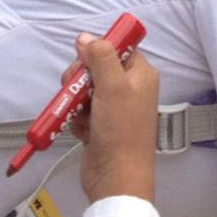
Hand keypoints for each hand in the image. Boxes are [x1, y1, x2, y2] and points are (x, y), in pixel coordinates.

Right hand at [70, 31, 158, 205]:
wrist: (115, 179)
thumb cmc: (121, 132)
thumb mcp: (113, 86)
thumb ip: (100, 57)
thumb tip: (86, 37)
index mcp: (140, 74)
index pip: (117, 47)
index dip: (98, 51)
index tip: (86, 62)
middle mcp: (129, 88)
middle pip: (95, 66)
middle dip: (80, 78)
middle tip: (78, 90)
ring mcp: (114, 107)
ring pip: (84, 88)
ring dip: (76, 100)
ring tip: (80, 115)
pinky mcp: (100, 123)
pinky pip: (81, 109)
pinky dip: (77, 118)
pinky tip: (82, 129)